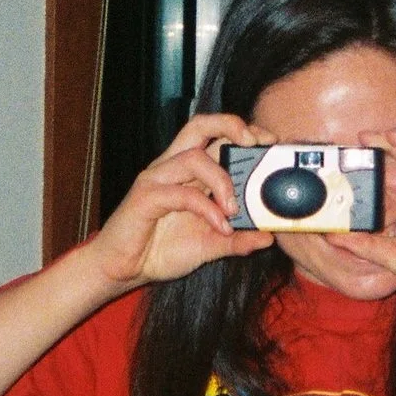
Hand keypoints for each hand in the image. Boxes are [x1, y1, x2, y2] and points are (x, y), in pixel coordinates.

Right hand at [87, 114, 277, 288]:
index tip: (270, 141)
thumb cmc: (163, 249)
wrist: (125, 269)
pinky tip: (221, 227)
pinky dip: (207, 209)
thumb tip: (269, 237)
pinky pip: (181, 194)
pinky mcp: (145, 197)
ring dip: (223, 182)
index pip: (215, 136)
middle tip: (256, 144)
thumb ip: (239, 240)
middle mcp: (172, 167)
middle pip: (199, 127)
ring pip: (194, 159)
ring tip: (235, 210)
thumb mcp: (211, 245)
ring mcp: (157, 179)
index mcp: (189, 172)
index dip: (241, 130)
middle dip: (231, 126)